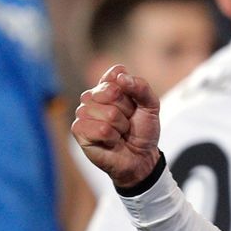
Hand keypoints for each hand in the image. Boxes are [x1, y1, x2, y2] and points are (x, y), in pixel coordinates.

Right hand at [72, 64, 160, 188]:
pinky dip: (112, 138)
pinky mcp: (78, 130)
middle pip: (112, 92)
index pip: (116, 74)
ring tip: (118, 133)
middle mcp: (92, 96)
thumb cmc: (142, 130)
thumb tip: (121, 77)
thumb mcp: (151, 106)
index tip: (134, 105)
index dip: (131, 92)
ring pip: (108, 113)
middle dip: (126, 111)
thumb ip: (141, 87)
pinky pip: (101, 129)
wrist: (140, 157)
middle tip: (126, 122)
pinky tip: (110, 141)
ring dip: (120, 127)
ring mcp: (83, 112)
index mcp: (108, 85)